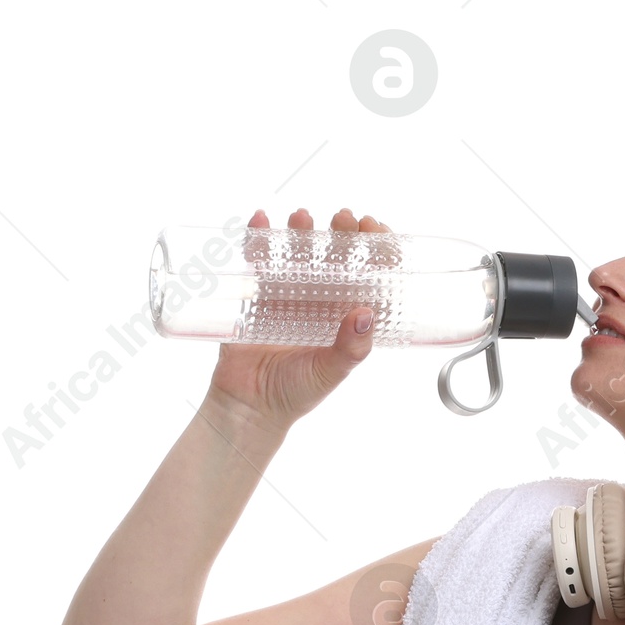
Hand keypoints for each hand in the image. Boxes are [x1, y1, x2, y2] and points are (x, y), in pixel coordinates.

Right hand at [205, 206, 386, 433]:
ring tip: (303, 218)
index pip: (366, 275)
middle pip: (333, 256)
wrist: (250, 407)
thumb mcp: (331, 372)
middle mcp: (317, 301)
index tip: (374, 230)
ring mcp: (285, 295)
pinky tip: (260, 221)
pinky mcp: (253, 295)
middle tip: (342, 218)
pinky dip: (257, 238)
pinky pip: (256, 260)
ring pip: (296, 252)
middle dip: (340, 233)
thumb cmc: (296, 393)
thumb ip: (351, 348)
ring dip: (300, 230)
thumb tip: (366, 313)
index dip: (374, 250)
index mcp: (343, 316)